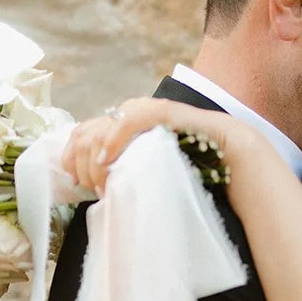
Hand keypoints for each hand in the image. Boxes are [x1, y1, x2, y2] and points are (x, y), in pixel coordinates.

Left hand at [61, 97, 249, 195]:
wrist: (230, 157)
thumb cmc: (190, 170)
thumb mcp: (146, 172)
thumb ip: (123, 172)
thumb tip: (93, 187)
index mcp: (123, 126)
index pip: (82, 132)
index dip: (71, 156)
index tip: (75, 182)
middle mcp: (129, 114)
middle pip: (85, 132)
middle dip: (80, 164)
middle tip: (92, 189)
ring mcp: (145, 111)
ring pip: (99, 129)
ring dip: (94, 160)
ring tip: (102, 183)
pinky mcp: (162, 112)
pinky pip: (128, 120)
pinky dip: (112, 140)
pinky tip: (107, 161)